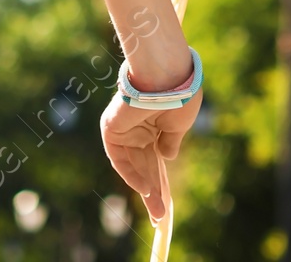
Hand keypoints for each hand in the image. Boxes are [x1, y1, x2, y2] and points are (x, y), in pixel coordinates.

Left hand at [101, 84, 201, 228]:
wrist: (165, 73)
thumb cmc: (178, 95)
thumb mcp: (179, 124)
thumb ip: (171, 141)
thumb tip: (166, 158)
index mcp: (155, 124)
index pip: (156, 159)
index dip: (161, 181)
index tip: (167, 204)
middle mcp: (138, 128)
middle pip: (145, 166)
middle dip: (153, 192)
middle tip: (160, 216)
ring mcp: (124, 128)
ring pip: (133, 165)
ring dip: (145, 188)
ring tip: (157, 210)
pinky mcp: (111, 127)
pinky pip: (120, 157)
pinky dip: (131, 174)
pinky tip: (145, 189)